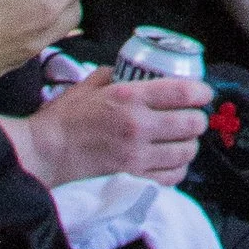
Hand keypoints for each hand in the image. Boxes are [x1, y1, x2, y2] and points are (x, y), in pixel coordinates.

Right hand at [19, 64, 212, 186]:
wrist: (44, 153)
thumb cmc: (63, 119)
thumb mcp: (89, 85)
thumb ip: (111, 75)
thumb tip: (125, 70)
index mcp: (131, 97)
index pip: (183, 92)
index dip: (202, 92)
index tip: (204, 94)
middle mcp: (139, 126)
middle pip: (191, 124)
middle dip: (198, 120)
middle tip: (193, 118)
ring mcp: (137, 155)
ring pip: (185, 152)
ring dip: (190, 146)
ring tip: (184, 141)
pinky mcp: (132, 177)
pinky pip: (170, 177)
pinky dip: (177, 170)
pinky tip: (172, 163)